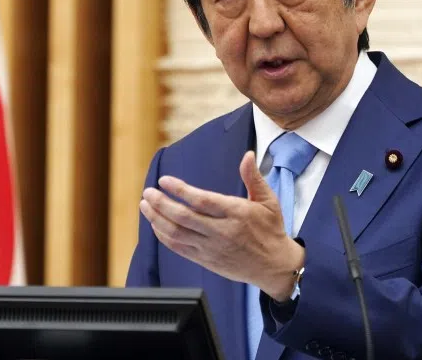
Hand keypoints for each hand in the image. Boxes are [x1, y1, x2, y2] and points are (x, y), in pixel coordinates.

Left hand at [139, 151, 304, 300]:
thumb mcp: (268, 201)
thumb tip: (248, 155)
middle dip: (161, 204)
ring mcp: (212, 248)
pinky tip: (155, 225)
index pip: (202, 201)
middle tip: (148, 192)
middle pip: (184, 218)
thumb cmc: (271, 230)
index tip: (164, 180)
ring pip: (177, 234)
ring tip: (145, 205)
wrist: (275, 266)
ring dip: (157, 219)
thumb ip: (254, 177)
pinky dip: (164, 237)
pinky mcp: (206, 260)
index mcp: (236, 213)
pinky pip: (179, 248)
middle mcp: (222, 232)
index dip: (180, 190)